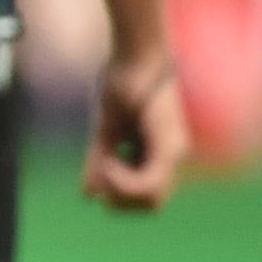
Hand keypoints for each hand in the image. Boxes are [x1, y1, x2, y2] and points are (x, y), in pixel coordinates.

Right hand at [85, 49, 187, 212]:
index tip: (99, 171)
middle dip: (120, 201)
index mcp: (158, 153)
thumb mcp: (105, 130)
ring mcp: (174, 152)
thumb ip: (99, 161)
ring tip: (105, 165)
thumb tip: (88, 195)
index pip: (146, 197)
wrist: (135, 56)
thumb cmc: (121, 84)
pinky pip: (149, 184)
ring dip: (121, 192)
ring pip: (153, 200)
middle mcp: (172, 156)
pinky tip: (108, 162)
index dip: (119, 196)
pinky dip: (123, 181)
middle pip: (152, 205)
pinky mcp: (169, 145)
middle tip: (101, 175)